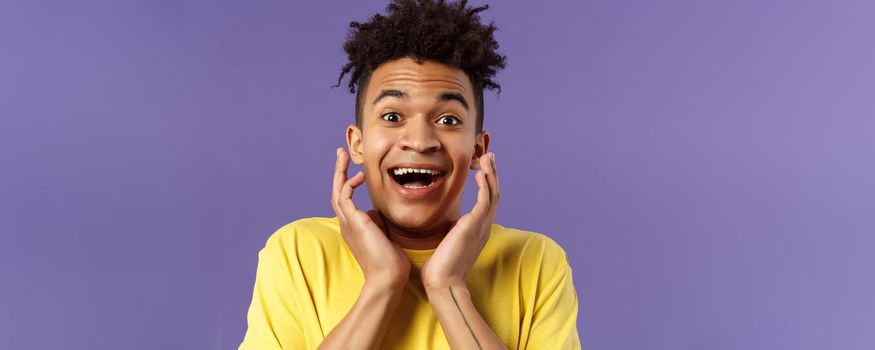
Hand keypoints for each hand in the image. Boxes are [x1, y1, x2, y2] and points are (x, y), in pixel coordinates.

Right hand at [331, 147, 410, 287]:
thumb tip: (378, 212)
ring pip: (337, 191)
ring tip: (343, 154)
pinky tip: (359, 177)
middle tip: (341, 153)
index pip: (346, 200)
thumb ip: (379, 222)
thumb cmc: (391, 262)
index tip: (357, 172)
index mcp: (354, 227)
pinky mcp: (354, 222)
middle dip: (339, 171)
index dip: (349, 183)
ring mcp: (348, 223)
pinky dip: (349, 183)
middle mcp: (347, 224)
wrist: (388, 278)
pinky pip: (344, 196)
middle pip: (337, 191)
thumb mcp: (384, 236)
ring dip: (339, 172)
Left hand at [421, 152, 498, 288]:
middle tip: (489, 156)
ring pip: (493, 194)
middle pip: (494, 194)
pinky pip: (485, 200)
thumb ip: (450, 231)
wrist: (442, 282)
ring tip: (488, 157)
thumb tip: (445, 224)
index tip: (483, 169)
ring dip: (491, 175)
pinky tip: (481, 173)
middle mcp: (483, 227)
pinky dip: (485, 185)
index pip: (487, 202)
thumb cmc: (440, 268)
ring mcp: (481, 226)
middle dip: (492, 174)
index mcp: (477, 231)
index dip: (487, 184)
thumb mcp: (447, 243)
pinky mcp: (474, 226)